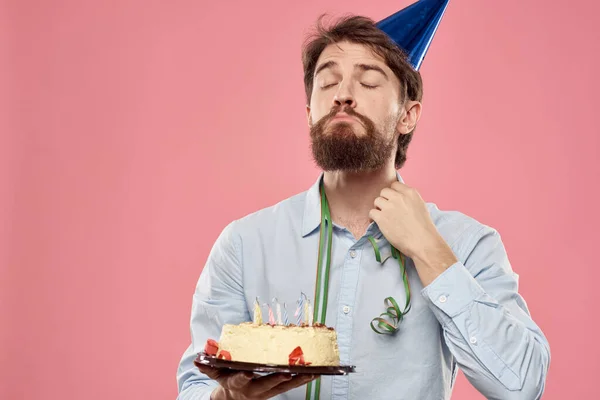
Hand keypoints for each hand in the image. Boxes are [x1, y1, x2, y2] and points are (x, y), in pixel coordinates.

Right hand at [197, 364, 317, 399]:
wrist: (234, 399)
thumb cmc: (226, 380)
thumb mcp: (215, 372)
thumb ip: (207, 364)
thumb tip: (198, 355)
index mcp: (236, 382)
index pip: (239, 379)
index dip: (243, 376)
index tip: (247, 372)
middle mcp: (253, 389)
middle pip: (266, 384)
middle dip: (277, 379)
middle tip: (287, 373)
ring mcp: (267, 391)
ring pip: (284, 386)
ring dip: (298, 379)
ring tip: (312, 371)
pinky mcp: (277, 390)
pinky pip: (292, 385)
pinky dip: (303, 379)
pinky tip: (316, 373)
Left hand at [369, 181, 439, 257]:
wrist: (422, 242)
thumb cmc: (424, 228)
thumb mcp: (420, 206)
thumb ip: (408, 200)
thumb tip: (399, 199)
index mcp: (410, 193)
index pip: (394, 185)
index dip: (393, 193)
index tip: (393, 200)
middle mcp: (398, 197)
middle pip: (384, 191)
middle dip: (385, 199)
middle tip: (388, 209)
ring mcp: (389, 207)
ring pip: (376, 200)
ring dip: (379, 208)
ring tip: (384, 216)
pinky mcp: (381, 218)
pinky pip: (372, 212)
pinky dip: (373, 217)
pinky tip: (379, 222)